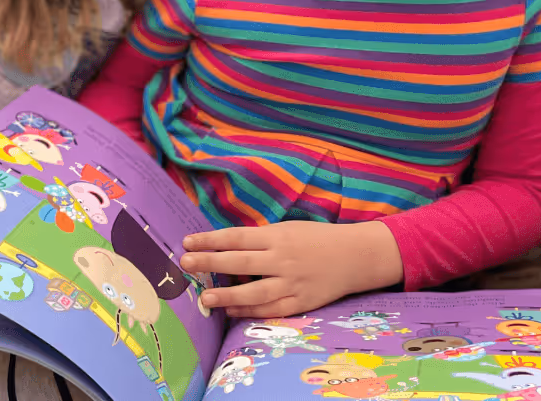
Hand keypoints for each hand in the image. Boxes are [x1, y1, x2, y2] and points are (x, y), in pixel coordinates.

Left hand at [179, 221, 403, 317]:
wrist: (355, 256)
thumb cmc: (316, 239)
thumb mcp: (287, 229)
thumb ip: (260, 240)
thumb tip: (226, 248)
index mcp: (277, 236)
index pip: (237, 237)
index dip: (210, 240)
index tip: (188, 242)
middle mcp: (283, 259)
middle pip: (240, 263)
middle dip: (210, 263)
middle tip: (185, 264)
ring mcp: (292, 283)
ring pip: (254, 293)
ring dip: (227, 296)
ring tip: (205, 298)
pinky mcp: (301, 303)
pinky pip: (271, 310)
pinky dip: (250, 312)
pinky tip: (231, 312)